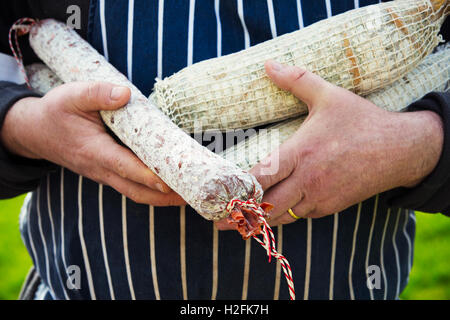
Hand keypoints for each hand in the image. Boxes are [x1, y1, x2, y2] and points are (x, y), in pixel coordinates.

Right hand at [1, 82, 185, 205]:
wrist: (36, 132)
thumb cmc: (56, 112)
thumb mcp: (71, 95)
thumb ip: (97, 93)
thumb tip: (126, 94)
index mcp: (94, 151)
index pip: (125, 166)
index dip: (147, 175)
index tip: (170, 181)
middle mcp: (101, 169)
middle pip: (136, 191)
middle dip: (164, 197)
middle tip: (192, 196)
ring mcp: (105, 174)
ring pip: (136, 193)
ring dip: (162, 199)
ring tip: (190, 197)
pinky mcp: (109, 173)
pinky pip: (132, 187)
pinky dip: (153, 191)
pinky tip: (171, 186)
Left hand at [216, 60, 442, 229]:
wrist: (401, 150)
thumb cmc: (362, 121)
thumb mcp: (329, 95)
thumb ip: (296, 79)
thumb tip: (268, 64)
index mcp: (301, 153)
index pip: (261, 178)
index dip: (238, 191)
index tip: (220, 198)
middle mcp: (308, 180)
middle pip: (266, 207)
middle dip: (242, 216)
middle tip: (220, 220)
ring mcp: (319, 197)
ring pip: (282, 216)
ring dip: (261, 218)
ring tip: (240, 221)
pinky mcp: (330, 207)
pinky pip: (300, 215)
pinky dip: (284, 215)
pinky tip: (274, 210)